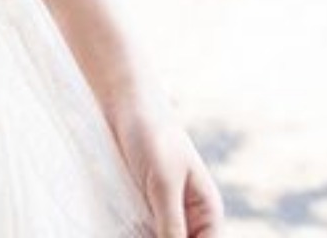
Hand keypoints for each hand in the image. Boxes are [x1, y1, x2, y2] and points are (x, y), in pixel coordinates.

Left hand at [107, 88, 224, 237]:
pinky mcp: (140, 209)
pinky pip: (139, 234)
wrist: (124, 103)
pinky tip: (120, 227)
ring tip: (128, 227)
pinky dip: (131, 233)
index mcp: (207, 214)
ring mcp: (163, 215)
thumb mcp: (163, 183)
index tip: (159, 237)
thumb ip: (171, 225)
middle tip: (137, 232)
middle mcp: (189, 219)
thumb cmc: (151, 135)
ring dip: (140, 237)